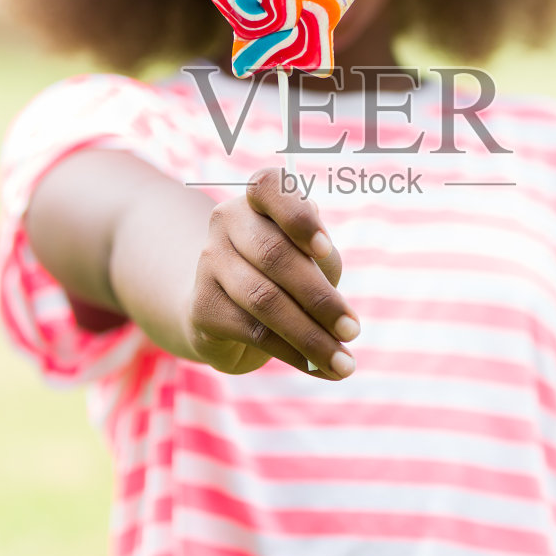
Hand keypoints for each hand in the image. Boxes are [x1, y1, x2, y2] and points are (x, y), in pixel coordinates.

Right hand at [185, 167, 358, 378]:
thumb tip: (333, 301)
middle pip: (275, 256)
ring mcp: (208, 263)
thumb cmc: (284, 275)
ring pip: (264, 300)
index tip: (325, 250)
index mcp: (257, 200)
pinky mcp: (202, 306)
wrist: (225, 313)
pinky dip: (293, 353)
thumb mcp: (309, 258)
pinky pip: (253, 331)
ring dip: (311, 336)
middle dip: (321, 298)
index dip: (297, 218)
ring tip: (344, 364)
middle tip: (354, 331)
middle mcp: (226, 222)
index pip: (269, 186)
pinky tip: (319, 369)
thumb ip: (322, 261)